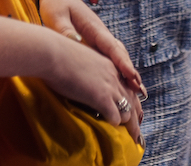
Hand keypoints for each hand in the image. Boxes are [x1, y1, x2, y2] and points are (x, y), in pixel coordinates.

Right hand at [0, 17, 141, 141]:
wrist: (53, 53)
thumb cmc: (59, 54)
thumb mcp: (81, 59)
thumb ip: (89, 69)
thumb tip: (84, 77)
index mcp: (110, 65)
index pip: (128, 86)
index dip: (132, 100)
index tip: (135, 111)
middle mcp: (114, 75)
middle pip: (132, 100)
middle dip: (135, 118)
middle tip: (137, 133)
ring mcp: (110, 86)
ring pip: (128, 110)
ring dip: (128, 125)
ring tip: (131, 137)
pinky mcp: (101, 97)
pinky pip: (115, 116)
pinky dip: (114, 123)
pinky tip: (111, 128)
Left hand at [38, 0, 146, 99]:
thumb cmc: (55, 5)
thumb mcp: (56, 17)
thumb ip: (65, 31)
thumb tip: (75, 44)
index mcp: (94, 27)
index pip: (111, 47)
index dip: (122, 62)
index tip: (131, 76)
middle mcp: (100, 33)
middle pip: (119, 53)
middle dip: (130, 71)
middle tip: (140, 90)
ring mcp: (98, 37)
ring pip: (117, 55)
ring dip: (127, 71)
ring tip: (137, 90)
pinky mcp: (94, 41)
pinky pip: (109, 56)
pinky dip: (118, 68)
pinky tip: (121, 81)